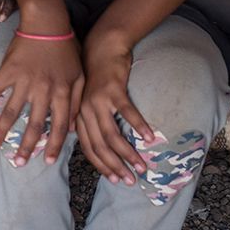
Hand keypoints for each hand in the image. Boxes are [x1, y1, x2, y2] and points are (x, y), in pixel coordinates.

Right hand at [0, 32, 82, 166]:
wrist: (47, 22)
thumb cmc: (66, 48)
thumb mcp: (80, 74)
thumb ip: (76, 101)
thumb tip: (72, 126)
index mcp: (63, 93)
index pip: (59, 126)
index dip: (53, 145)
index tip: (45, 161)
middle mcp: (43, 90)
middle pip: (34, 124)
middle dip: (26, 147)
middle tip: (18, 163)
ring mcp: (24, 81)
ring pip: (11, 111)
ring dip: (2, 130)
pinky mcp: (8, 70)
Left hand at [76, 33, 154, 184]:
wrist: (102, 49)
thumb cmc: (99, 79)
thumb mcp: (89, 102)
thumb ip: (92, 123)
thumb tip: (102, 148)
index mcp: (79, 117)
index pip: (89, 149)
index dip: (102, 166)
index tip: (116, 180)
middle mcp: (85, 111)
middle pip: (100, 146)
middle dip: (115, 166)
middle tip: (131, 180)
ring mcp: (98, 101)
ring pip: (112, 135)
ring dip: (128, 153)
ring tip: (142, 166)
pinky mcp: (113, 90)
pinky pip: (127, 113)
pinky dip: (138, 126)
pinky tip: (150, 137)